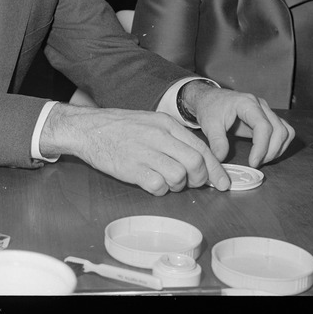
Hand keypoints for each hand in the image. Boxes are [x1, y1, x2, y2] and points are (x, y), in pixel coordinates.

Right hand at [40, 104, 230, 195]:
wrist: (89, 128)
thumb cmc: (120, 127)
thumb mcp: (151, 122)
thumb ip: (173, 138)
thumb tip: (197, 159)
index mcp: (167, 124)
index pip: (201, 148)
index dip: (216, 168)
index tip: (223, 182)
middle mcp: (160, 136)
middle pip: (196, 163)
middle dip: (200, 180)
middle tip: (194, 184)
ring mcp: (146, 153)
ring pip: (179, 177)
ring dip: (178, 185)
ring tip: (167, 181)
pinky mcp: (133, 169)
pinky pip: (159, 187)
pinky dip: (160, 190)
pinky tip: (152, 184)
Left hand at [182, 81, 294, 167]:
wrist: (210, 98)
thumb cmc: (210, 107)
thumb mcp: (209, 124)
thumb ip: (216, 142)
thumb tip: (222, 159)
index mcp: (247, 103)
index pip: (264, 126)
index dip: (261, 147)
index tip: (253, 162)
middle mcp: (261, 105)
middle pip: (279, 130)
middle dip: (271, 151)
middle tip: (256, 164)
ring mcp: (266, 111)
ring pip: (285, 131)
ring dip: (278, 149)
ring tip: (262, 160)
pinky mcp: (267, 118)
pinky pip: (283, 131)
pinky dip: (279, 145)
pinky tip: (267, 154)